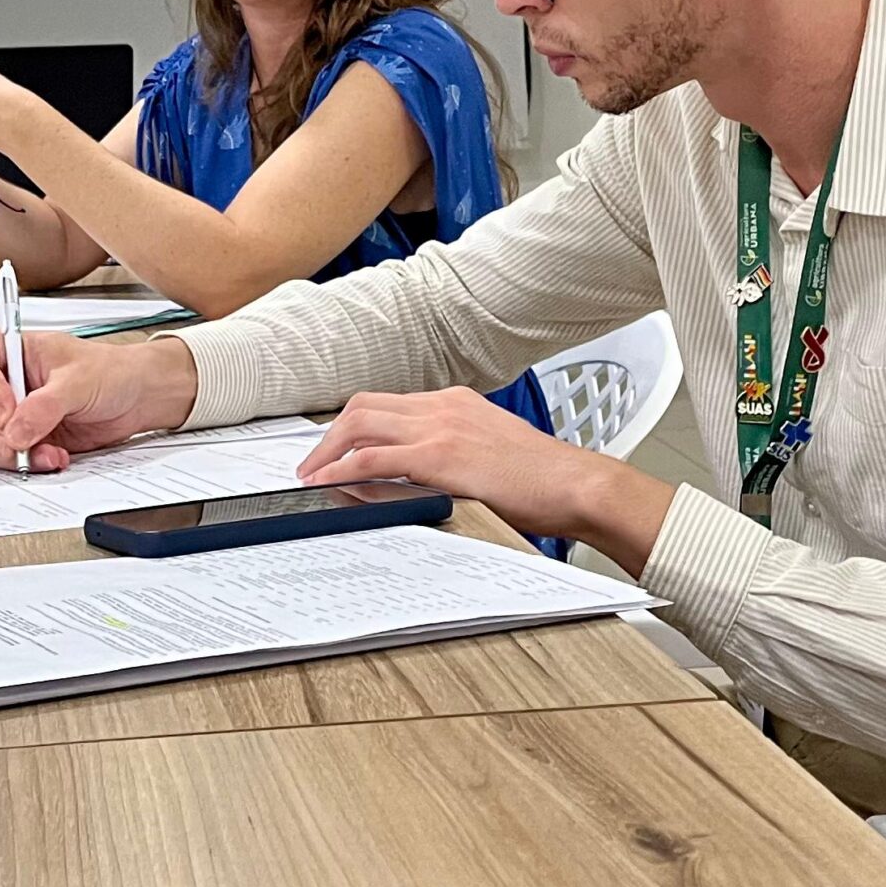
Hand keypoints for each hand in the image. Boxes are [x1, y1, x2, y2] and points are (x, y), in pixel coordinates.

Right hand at [0, 329, 194, 470]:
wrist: (135, 398)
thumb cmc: (109, 371)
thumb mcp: (78, 380)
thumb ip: (44, 405)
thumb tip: (15, 431)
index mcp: (6, 350)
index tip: (11, 408)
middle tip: (19, 437)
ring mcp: (6, 414)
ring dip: (13, 452)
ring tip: (50, 449)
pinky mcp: (20, 440)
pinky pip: (4, 458)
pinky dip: (27, 463)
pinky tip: (55, 456)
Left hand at [298, 386, 673, 559]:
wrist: (575, 483)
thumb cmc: (543, 477)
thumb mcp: (491, 452)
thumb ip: (453, 454)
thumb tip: (415, 477)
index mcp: (456, 402)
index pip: (387, 404)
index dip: (352, 426)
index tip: (334, 448)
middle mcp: (443, 405)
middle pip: (364, 406)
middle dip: (328, 435)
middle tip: (311, 465)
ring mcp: (440, 427)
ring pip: (360, 424)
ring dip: (327, 451)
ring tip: (310, 477)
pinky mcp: (441, 457)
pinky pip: (376, 458)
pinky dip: (344, 468)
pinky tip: (330, 484)